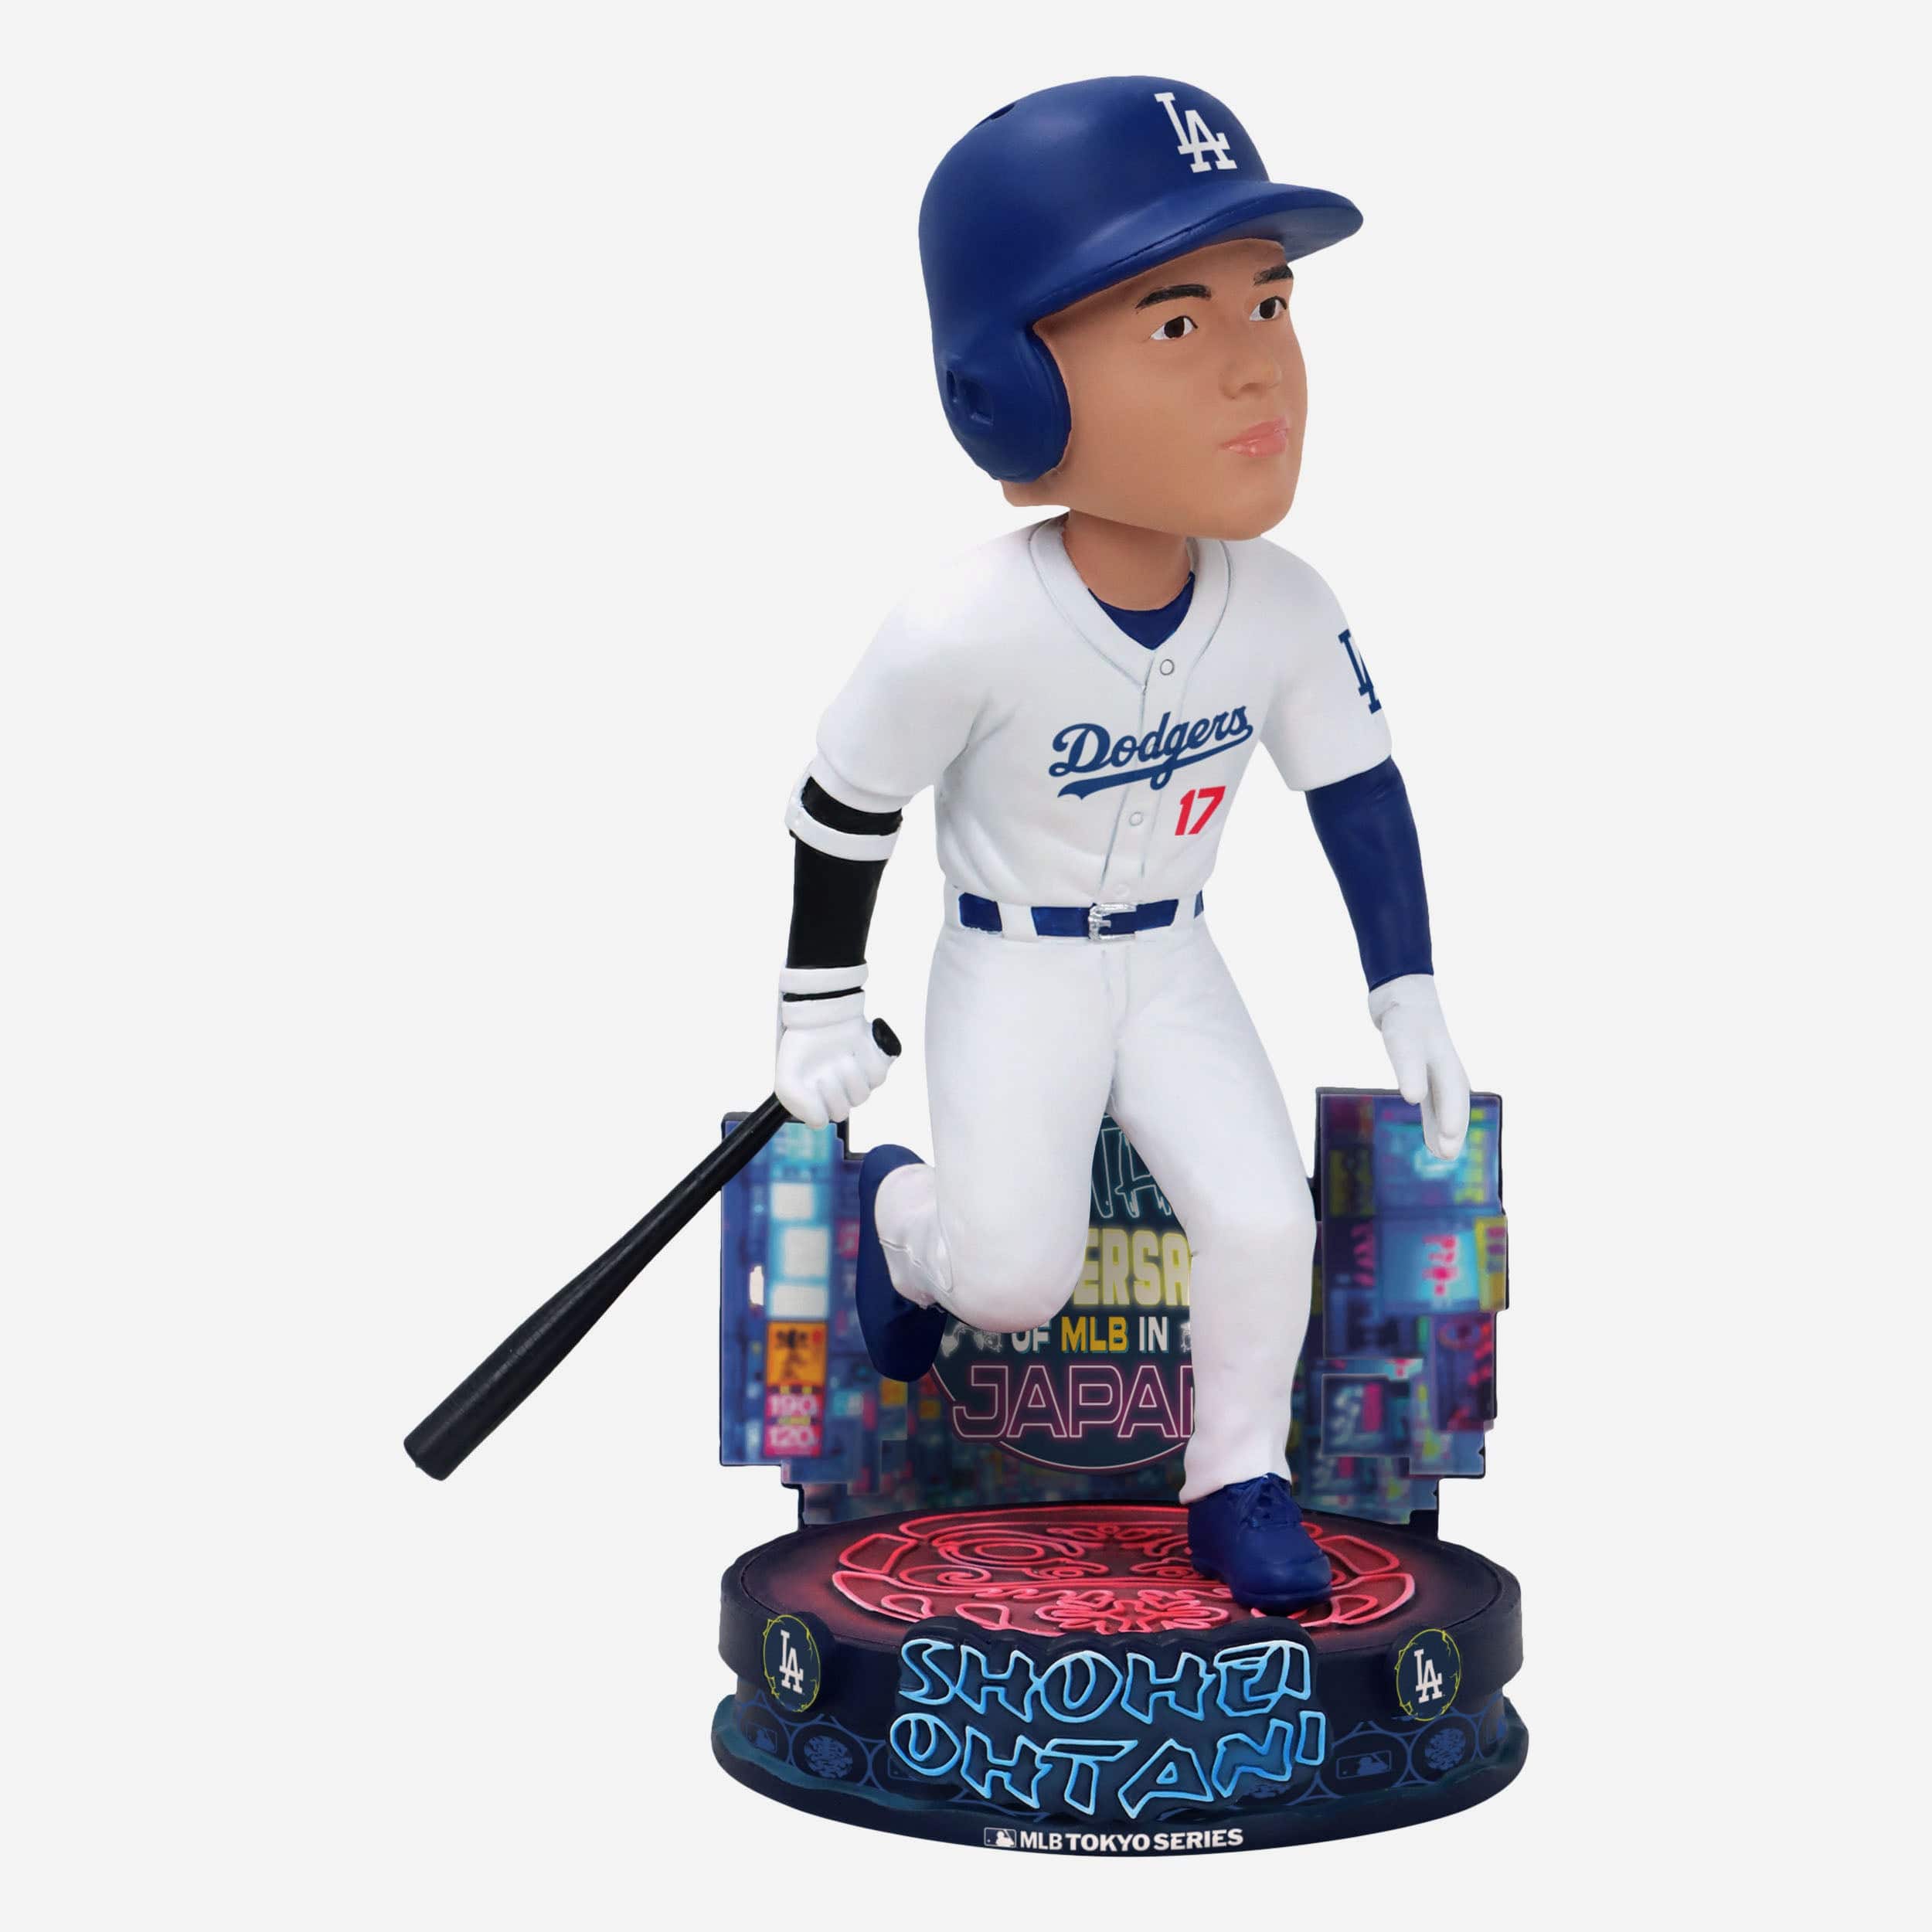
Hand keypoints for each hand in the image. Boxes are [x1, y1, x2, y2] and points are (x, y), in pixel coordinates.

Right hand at [774, 991, 893, 1127]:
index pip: (821, 1120)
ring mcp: (859, 1083)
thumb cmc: (803, 1045)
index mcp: (817, 1101)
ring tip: (842, 1055)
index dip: (816, 1103)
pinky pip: (878, 1076)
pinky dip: (868, 1061)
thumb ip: (796, 1104)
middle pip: (842, 1111)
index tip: (811, 1082)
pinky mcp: (876, 1069)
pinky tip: (857, 1049)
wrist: (823, 1013)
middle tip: (825, 1066)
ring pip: (862, 1096)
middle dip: (832, 1087)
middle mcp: (839, 1095)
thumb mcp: (786, 1079)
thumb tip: (818, 1122)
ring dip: (850, 1074)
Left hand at [1368, 974, 1469, 1160]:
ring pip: (1443, 1101)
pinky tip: (1429, 1126)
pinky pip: (1432, 1095)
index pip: (1453, 1099)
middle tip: (1447, 1156)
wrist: (1400, 987)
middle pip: (1453, 1104)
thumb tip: (1415, 1099)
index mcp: (1446, 1064)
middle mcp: (1444, 1067)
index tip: (1448, 1147)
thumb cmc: (1404, 1014)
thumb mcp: (1404, 1041)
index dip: (1453, 1123)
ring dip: (1442, 1124)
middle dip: (1452, 1129)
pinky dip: (1432, 1112)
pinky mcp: (1421, 1064)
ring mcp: (1434, 1066)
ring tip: (1440, 1151)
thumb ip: (1410, 1069)